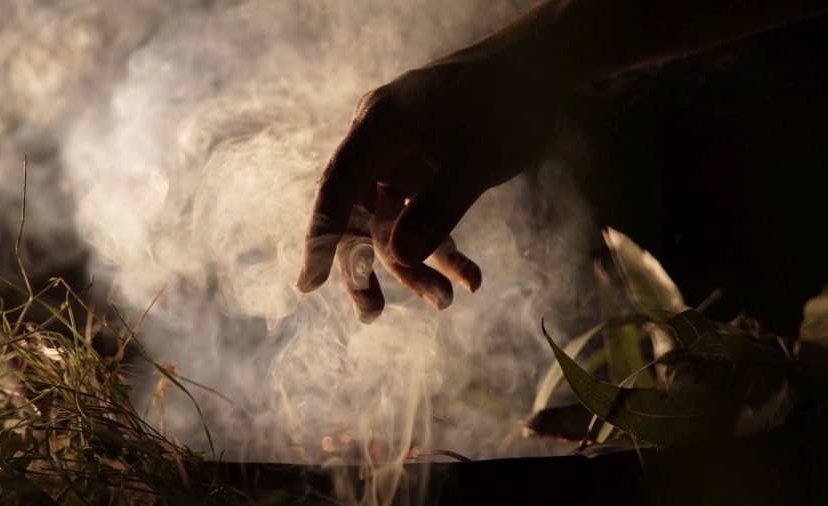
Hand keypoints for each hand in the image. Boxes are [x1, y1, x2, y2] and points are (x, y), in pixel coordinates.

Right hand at [296, 12, 573, 321]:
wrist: (542, 66)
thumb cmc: (505, 103)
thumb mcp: (474, 163)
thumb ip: (436, 211)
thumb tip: (398, 258)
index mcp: (377, 129)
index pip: (336, 190)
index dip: (321, 239)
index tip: (308, 283)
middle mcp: (382, 143)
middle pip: (360, 214)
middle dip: (369, 265)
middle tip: (372, 314)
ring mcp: (406, 157)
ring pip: (395, 221)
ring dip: (416, 262)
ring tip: (446, 300)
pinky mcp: (430, 168)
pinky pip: (426, 214)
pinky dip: (445, 245)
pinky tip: (471, 276)